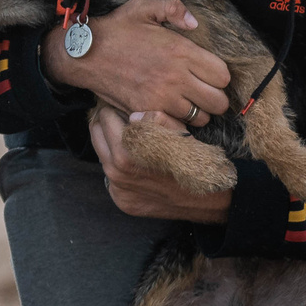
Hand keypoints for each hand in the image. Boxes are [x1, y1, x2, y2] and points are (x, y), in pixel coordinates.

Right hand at [43, 0, 231, 124]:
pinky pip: (176, 128)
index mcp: (181, 51)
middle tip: (202, 92)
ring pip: (200, 118)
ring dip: (197, 112)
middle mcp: (176, 77)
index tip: (208, 74)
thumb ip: (174, 7)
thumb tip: (194, 23)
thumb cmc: (116, 29)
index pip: (222, 76)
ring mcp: (161, 98)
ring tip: (186, 102)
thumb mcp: (144, 6)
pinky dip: (177, 124)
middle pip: (218, 102)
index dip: (219, 76)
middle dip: (214, 98)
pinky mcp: (146, 112)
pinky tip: (171, 113)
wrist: (84, 54)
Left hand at [90, 106, 231, 222]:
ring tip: (131, 137)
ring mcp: (117, 190)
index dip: (113, 106)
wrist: (209, 199)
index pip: (104, 118)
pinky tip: (137, 161)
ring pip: (102, 155)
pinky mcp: (122, 202)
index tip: (120, 102)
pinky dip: (119, 166)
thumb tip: (132, 114)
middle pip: (96, 135)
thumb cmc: (196, 161)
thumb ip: (153, 118)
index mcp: (126, 153)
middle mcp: (116, 174)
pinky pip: (111, 177)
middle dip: (106, 122)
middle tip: (119, 114)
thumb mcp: (179, 131)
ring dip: (111, 143)